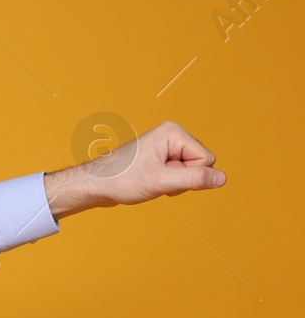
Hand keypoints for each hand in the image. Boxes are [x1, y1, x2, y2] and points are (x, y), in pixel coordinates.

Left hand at [44, 120, 224, 217]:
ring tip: (150, 181)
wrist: (94, 185)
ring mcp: (166, 147)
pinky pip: (179, 175)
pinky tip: (149, 183)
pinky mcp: (161, 158)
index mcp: (174, 132)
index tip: (163, 176)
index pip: (207, 159)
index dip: (189, 175)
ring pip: (191, 172)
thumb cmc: (121, 180)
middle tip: (155, 180)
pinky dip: (168, 184)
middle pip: (201, 164)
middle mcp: (172, 135)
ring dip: (175, 183)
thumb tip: (223, 179)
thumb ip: (194, 179)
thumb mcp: (162, 182)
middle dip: (182, 179)